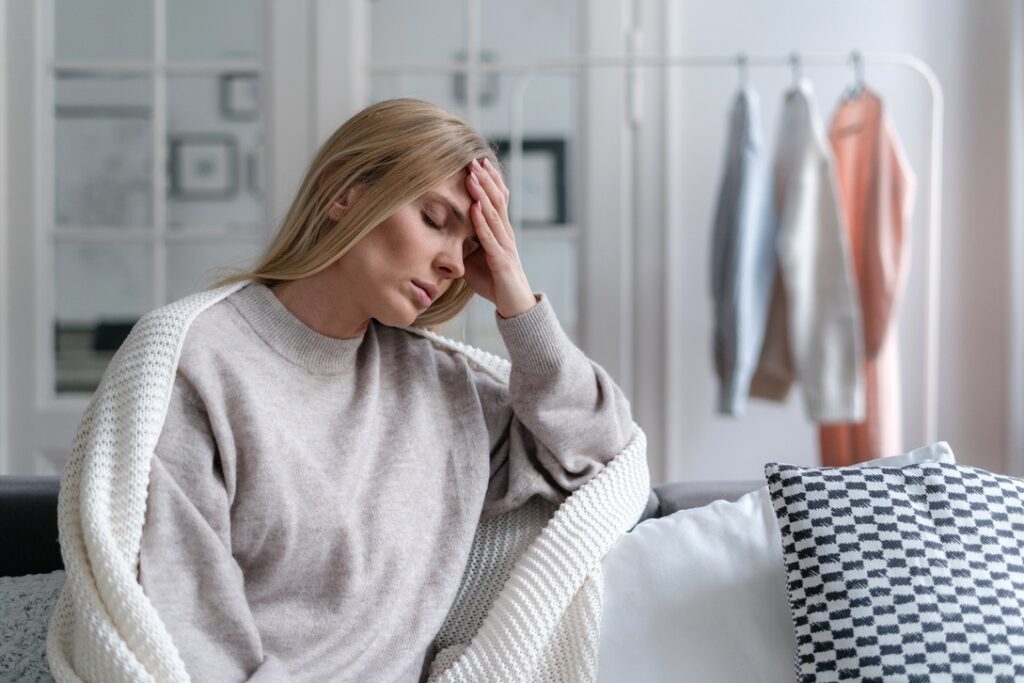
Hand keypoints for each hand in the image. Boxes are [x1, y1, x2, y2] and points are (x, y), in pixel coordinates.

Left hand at [463, 158, 536, 317]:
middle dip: (485, 180)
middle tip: (474, 159)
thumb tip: (447, 229)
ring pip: (494, 214)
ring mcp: (505, 246)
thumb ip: (466, 241)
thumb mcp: (476, 257)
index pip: (496, 200)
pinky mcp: (501, 261)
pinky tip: (475, 208)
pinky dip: (482, 222)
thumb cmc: (494, 281)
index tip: (477, 162)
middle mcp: (505, 234)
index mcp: (500, 232)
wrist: (514, 306)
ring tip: (472, 176)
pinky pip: (490, 238)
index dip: (488, 181)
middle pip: (497, 200)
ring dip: (482, 194)